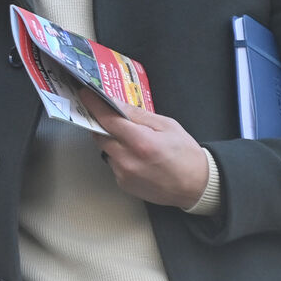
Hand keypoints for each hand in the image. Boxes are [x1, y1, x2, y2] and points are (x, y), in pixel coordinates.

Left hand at [78, 87, 209, 209]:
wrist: (196, 186)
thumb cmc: (185, 153)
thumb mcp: (166, 125)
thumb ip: (138, 115)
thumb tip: (116, 103)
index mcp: (141, 143)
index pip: (108, 120)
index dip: (94, 105)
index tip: (85, 94)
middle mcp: (128, 161)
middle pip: (101, 136)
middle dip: (102, 124)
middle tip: (109, 115)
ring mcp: (124, 175)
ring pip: (106, 150)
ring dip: (112, 141)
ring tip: (131, 139)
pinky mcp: (123, 185)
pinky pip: (113, 163)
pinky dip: (118, 155)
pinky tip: (135, 155)